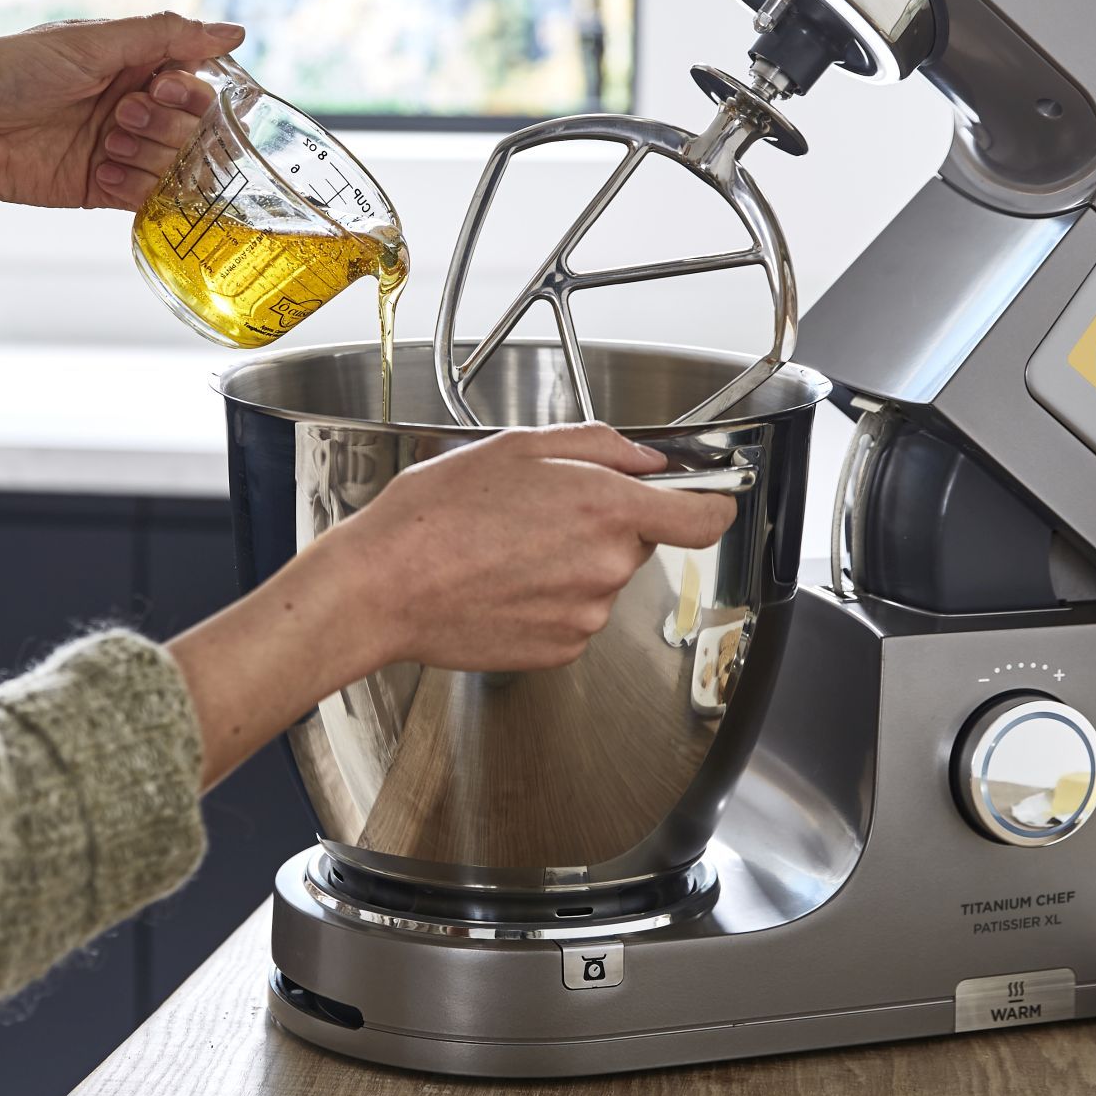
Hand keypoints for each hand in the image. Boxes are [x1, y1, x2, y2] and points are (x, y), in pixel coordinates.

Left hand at [0, 13, 245, 209]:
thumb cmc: (8, 71)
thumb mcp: (90, 42)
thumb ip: (165, 36)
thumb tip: (235, 31)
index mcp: (131, 62)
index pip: (196, 80)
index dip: (189, 91)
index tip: (162, 89)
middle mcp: (131, 104)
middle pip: (193, 126)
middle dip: (165, 125)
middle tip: (122, 117)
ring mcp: (118, 149)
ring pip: (175, 163)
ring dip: (146, 155)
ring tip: (104, 145)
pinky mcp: (101, 189)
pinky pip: (148, 197)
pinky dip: (133, 188)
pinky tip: (101, 174)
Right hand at [329, 425, 737, 672]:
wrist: (384, 587)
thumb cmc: (435, 516)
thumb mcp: (516, 448)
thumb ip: (598, 446)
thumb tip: (647, 461)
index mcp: (605, 507)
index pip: (704, 518)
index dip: (711, 504)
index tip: (706, 500)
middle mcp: (606, 566)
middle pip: (639, 543)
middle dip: (605, 526)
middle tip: (542, 512)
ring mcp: (585, 615)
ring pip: (602, 580)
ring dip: (571, 563)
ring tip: (507, 549)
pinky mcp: (560, 649)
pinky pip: (574, 616)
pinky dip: (549, 599)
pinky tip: (502, 581)